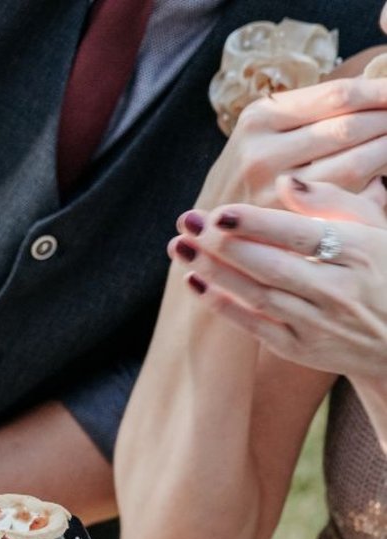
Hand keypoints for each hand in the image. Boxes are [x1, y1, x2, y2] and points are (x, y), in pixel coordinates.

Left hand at [169, 176, 386, 379]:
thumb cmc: (385, 269)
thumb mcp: (376, 229)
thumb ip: (332, 203)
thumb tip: (286, 181)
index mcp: (360, 253)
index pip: (300, 235)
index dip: (257, 223)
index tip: (220, 211)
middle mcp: (338, 291)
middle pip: (270, 266)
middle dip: (223, 244)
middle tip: (187, 222)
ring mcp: (318, 323)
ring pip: (256, 294)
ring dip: (214, 271)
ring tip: (180, 246)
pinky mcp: (300, 348)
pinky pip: (253, 325)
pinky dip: (221, 304)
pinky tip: (193, 280)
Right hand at [198, 78, 386, 208]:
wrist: (208, 234)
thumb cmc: (249, 179)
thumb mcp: (263, 136)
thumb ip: (309, 116)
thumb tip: (376, 95)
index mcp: (260, 118)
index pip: (338, 94)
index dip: (382, 91)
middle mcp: (262, 150)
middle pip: (351, 125)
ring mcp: (274, 187)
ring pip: (357, 160)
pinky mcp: (288, 220)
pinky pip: (350, 194)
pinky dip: (376, 182)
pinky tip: (383, 177)